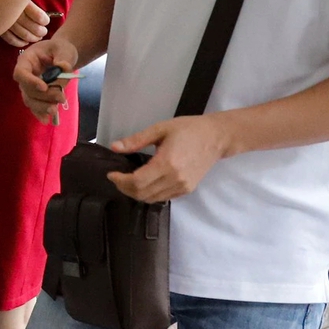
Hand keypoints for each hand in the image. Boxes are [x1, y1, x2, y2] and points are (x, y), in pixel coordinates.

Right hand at [0, 1, 51, 48]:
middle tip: (44, 31)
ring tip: (37, 37)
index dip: (44, 20)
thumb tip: (44, 14)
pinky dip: (19, 43)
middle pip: (32, 27)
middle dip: (41, 31)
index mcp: (21, 2)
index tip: (46, 21)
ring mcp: (5, 22)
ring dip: (33, 38)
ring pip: (23, 35)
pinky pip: (11, 40)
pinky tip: (25, 42)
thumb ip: (29, 2)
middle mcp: (13, 13)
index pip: (38, 16)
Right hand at [14, 37, 76, 122]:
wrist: (62, 55)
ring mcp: (28, 87)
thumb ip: (63, 57)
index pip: (21, 73)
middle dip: (44, 96)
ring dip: (41, 107)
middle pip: (27, 89)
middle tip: (61, 98)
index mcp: (26, 61)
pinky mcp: (36, 96)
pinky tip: (46, 120)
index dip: (30, 81)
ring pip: (30, 100)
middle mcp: (24, 75)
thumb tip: (62, 67)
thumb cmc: (60, 49)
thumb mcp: (63, 48)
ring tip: (55, 111)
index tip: (44, 87)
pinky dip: (40, 113)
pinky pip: (34, 106)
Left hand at [103, 114, 231, 202]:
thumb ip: (136, 140)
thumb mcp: (160, 129)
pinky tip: (144, 183)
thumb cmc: (189, 129)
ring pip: (151, 199)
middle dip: (125, 188)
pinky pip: (162, 198)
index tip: (111, 174)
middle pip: (142, 194)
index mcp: (167, 163)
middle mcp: (175, 179)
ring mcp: (182, 187)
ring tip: (128, 180)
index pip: (137, 182)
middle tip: (118, 178)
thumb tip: (114, 147)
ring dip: (136, 193)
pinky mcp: (187, 190)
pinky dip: (149, 194)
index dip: (121, 181)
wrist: (217, 138)